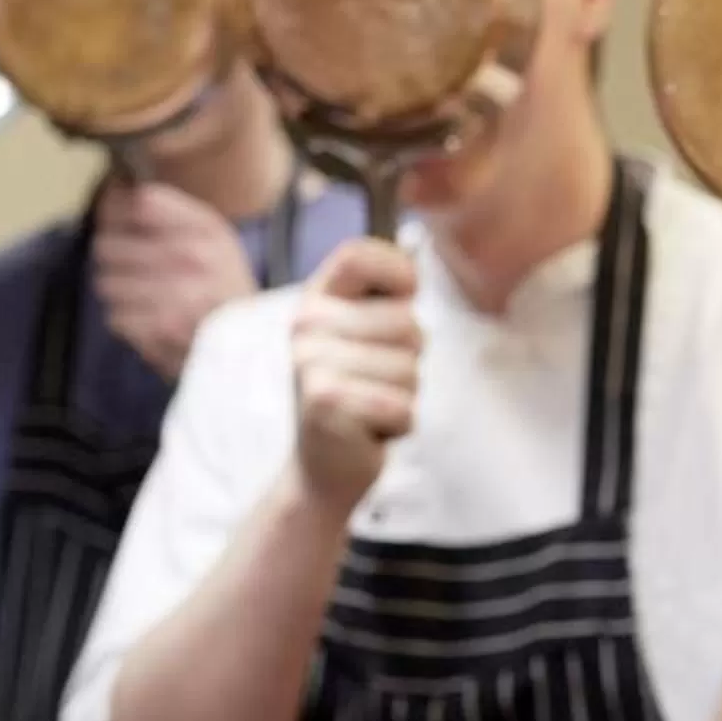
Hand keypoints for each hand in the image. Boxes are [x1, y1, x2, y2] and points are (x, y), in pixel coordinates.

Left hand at [94, 178, 258, 380]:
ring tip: (143, 297)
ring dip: (119, 291)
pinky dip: (128, 321)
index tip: (113, 216)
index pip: (139, 202)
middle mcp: (193, 258)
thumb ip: (168, 210)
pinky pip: (115, 316)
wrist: (256, 346)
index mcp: (207, 230)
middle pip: (110, 243)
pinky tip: (150, 320)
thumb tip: (112, 192)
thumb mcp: (215, 238)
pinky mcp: (160, 330)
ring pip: (107, 282)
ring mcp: (176, 295)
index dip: (116, 208)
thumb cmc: (225, 288)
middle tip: (127, 265)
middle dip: (112, 256)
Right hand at [290, 239, 420, 512]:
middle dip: (410, 359)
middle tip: (377, 380)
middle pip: (406, 322)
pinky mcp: (325, 403)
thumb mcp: (364, 338)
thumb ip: (385, 301)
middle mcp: (305, 325)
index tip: (405, 298)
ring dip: (405, 395)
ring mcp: (311, 363)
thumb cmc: (356, 393)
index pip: (359, 255)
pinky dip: (399, 425)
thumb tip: (415, 264)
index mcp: (316, 299)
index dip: (398, 272)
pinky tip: (371, 429)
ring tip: (372, 405)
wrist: (323, 465)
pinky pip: (402, 406)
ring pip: (409, 369)